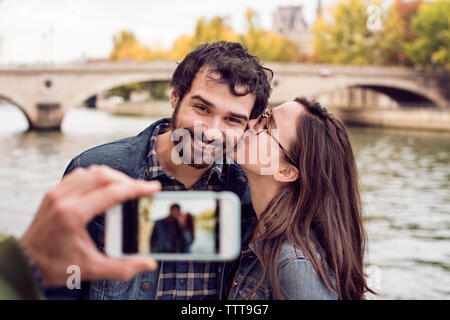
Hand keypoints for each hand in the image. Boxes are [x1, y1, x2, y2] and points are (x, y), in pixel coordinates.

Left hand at [20, 165, 160, 287]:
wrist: (25, 264)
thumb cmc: (54, 266)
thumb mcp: (91, 270)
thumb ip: (122, 267)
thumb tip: (147, 264)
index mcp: (73, 215)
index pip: (112, 192)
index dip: (136, 188)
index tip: (152, 187)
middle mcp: (63, 199)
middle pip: (103, 176)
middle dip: (127, 180)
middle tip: (141, 190)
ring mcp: (56, 193)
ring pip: (91, 172)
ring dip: (112, 177)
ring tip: (125, 189)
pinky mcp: (53, 192)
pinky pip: (80, 175)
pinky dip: (96, 177)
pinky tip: (104, 188)